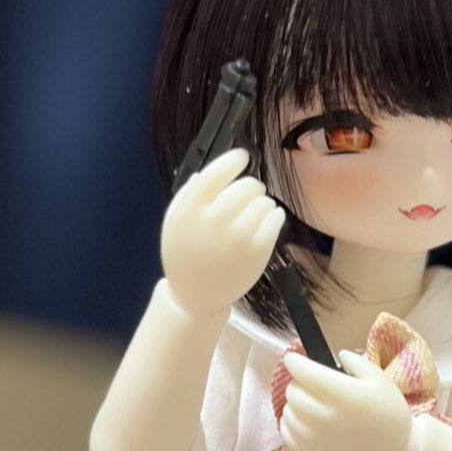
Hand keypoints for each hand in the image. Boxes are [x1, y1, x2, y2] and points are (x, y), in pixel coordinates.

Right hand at [160, 148, 285, 320]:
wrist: (196, 294)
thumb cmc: (186, 251)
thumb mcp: (176, 219)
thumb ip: (191, 193)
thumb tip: (211, 171)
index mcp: (191, 209)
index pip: (218, 172)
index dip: (234, 160)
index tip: (242, 157)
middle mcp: (215, 220)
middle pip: (247, 186)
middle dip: (251, 186)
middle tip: (250, 194)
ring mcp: (238, 236)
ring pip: (264, 201)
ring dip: (262, 203)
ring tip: (254, 213)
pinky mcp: (257, 250)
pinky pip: (275, 219)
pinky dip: (274, 216)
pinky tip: (266, 221)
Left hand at [280, 350, 417, 450]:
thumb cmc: (388, 413)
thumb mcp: (380, 380)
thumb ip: (356, 362)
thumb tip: (336, 354)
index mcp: (345, 396)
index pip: (306, 373)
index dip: (295, 362)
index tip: (293, 359)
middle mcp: (326, 419)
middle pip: (293, 392)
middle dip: (299, 383)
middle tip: (312, 385)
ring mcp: (315, 440)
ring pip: (287, 411)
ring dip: (296, 404)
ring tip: (313, 405)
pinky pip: (286, 433)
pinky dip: (292, 423)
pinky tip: (307, 422)